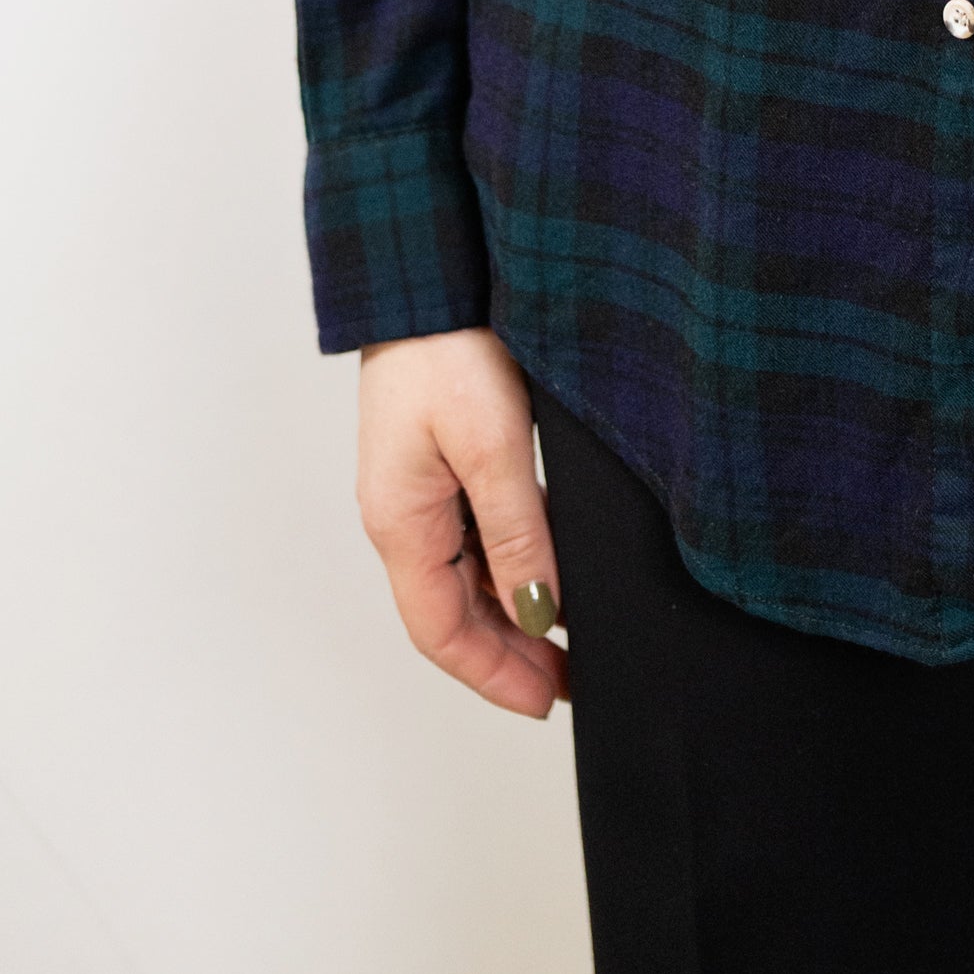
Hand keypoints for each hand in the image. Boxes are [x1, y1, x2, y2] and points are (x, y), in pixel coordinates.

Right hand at [357, 326, 567, 717]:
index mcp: (400, 522)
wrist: (429, 272)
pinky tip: (549, 571)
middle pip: (451, 613)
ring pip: (463, 579)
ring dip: (511, 615)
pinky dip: (509, 567)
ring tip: (569, 641)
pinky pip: (471, 537)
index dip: (493, 675)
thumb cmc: (448, 349)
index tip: (547, 701)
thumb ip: (517, 533)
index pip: (441, 631)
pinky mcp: (440, 458)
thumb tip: (538, 612)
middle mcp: (402, 515)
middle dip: (509, 655)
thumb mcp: (494, 445)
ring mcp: (418, 488)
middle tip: (573, 681)